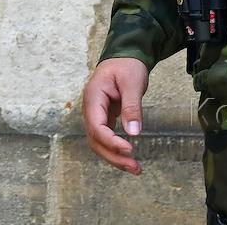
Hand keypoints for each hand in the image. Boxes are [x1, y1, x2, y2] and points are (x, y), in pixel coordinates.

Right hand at [82, 57, 148, 174]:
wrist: (124, 57)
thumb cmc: (127, 65)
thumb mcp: (132, 82)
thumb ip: (131, 106)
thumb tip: (133, 133)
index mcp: (93, 97)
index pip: (96, 126)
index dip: (111, 141)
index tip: (130, 149)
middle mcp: (91, 109)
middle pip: (96, 140)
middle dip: (113, 156)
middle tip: (135, 167)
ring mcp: (96, 115)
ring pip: (99, 143)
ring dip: (115, 158)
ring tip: (136, 168)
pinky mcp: (104, 119)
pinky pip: (106, 139)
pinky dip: (116, 150)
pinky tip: (129, 158)